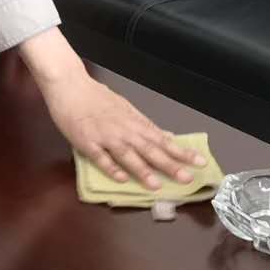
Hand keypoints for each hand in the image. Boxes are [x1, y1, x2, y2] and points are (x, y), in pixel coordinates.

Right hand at [19, 29, 206, 189]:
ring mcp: (105, 136)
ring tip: (157, 184)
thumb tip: (165, 135)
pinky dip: (111, 167)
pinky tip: (121, 178)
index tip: (199, 162)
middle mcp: (124, 130)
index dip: (181, 152)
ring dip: (142, 169)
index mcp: (134, 122)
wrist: (70, 85)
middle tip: (188, 178)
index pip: (162, 140)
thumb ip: (144, 125)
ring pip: (127, 154)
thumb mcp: (125, 108)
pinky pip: (100, 157)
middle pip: (150, 149)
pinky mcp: (86, 141)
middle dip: (169, 164)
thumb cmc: (97, 97)